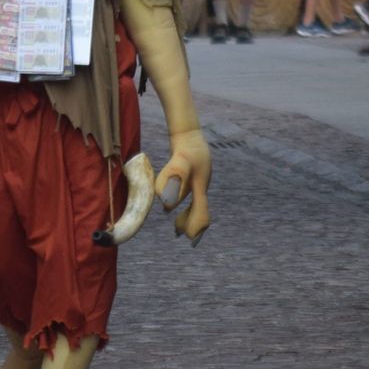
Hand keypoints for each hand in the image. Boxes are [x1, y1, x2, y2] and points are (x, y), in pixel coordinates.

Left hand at [155, 128, 211, 244]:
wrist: (188, 131)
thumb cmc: (186, 147)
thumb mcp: (180, 162)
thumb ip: (175, 178)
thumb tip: (166, 202)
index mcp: (200, 187)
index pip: (201, 213)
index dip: (195, 227)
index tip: (187, 237)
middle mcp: (201, 185)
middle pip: (200, 209)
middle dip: (191, 222)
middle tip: (179, 232)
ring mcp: (198, 178)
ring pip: (195, 202)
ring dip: (187, 213)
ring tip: (176, 223)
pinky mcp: (192, 172)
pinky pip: (191, 193)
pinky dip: (183, 200)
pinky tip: (172, 201)